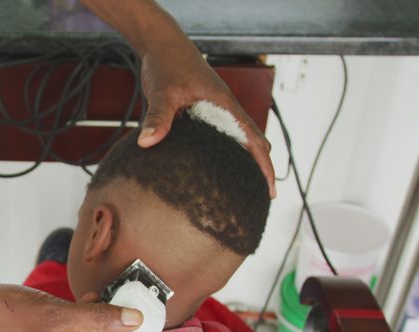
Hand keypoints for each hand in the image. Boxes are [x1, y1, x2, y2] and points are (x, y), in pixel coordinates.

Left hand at [81, 0, 275, 195]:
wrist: (161, 46)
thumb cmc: (167, 63)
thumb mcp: (163, 91)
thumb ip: (158, 116)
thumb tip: (147, 143)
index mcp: (225, 106)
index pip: (254, 140)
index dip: (265, 166)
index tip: (271, 190)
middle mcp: (224, 111)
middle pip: (251, 144)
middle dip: (257, 170)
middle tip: (256, 200)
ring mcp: (214, 113)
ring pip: (235, 142)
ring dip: (239, 164)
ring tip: (235, 192)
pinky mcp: (201, 115)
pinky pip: (217, 138)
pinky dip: (219, 155)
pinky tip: (207, 172)